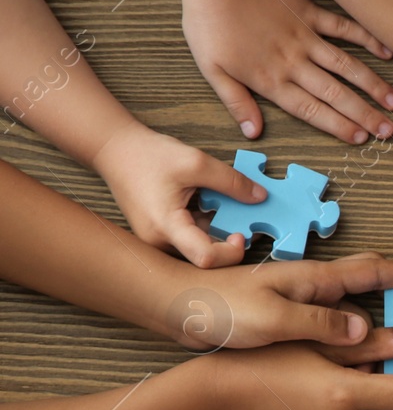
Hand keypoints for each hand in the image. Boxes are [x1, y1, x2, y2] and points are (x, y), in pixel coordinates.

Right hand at [93, 123, 261, 267]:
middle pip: (204, 259)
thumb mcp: (196, 161)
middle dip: (228, 244)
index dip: (230, 252)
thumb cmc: (148, 155)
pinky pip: (190, 241)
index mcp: (165, 227)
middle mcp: (158, 242)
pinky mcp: (161, 236)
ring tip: (225, 211)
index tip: (241, 234)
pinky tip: (209, 208)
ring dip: (218, 235)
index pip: (206, 259)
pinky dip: (205, 228)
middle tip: (243, 224)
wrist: (115, 150)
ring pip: (198, 250)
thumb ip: (231, 181)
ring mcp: (158, 241)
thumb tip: (260, 197)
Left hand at [160, 251, 392, 348]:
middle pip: (361, 274)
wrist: (177, 306)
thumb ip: (322, 324)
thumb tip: (367, 332)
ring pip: (346, 293)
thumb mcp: (275, 319)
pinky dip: (350, 317)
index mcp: (311, 280)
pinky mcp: (281, 310)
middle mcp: (307, 283)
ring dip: (374, 299)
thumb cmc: (222, 309)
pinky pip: (329, 311)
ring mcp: (294, 294)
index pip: (369, 271)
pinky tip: (349, 331)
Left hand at [175, 0, 392, 143]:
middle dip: (365, 114)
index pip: (311, 110)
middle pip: (335, 94)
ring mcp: (306, 37)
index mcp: (271, 79)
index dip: (338, 126)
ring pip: (346, 66)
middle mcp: (294, 62)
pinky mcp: (310, 14)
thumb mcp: (211, 68)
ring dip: (373, 85)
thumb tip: (252, 132)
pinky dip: (367, 39)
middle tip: (389, 131)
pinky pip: (344, 28)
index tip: (361, 139)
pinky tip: (387, 53)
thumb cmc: (209, 21)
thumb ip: (236, 102)